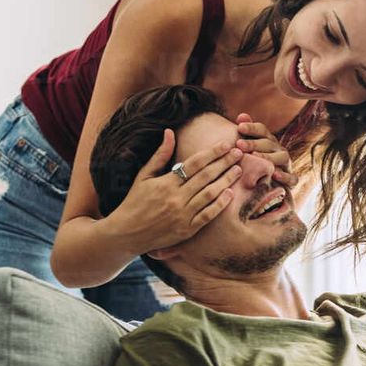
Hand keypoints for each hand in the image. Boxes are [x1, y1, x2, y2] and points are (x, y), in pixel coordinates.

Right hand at [107, 129, 243, 252]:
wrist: (126, 233)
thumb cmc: (134, 201)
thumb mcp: (143, 176)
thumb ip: (160, 155)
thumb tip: (170, 132)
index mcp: (166, 183)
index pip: (194, 163)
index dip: (212, 153)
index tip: (226, 144)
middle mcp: (176, 198)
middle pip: (206, 176)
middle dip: (224, 163)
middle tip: (239, 153)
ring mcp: (183, 215)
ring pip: (210, 194)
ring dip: (226, 180)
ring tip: (238, 170)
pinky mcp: (187, 230)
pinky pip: (207, 215)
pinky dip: (220, 204)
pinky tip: (230, 194)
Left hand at [235, 113, 297, 188]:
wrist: (267, 189)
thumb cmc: (254, 166)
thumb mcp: (249, 150)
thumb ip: (246, 133)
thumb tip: (241, 116)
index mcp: (268, 141)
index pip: (262, 130)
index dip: (251, 127)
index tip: (239, 127)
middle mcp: (279, 150)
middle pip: (269, 143)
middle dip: (254, 143)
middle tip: (239, 144)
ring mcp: (286, 165)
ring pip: (282, 157)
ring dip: (268, 157)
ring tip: (254, 157)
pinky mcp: (291, 180)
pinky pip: (292, 178)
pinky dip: (285, 176)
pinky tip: (274, 174)